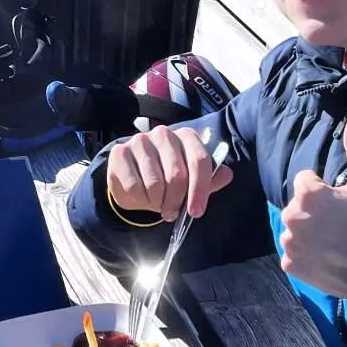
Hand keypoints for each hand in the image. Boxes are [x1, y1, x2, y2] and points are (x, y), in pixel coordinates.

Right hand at [107, 124, 233, 221]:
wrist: (133, 176)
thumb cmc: (167, 177)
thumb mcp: (191, 180)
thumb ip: (210, 179)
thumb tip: (227, 175)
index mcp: (186, 136)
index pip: (199, 160)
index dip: (200, 189)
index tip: (196, 212)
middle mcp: (164, 133)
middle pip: (177, 174)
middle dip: (175, 201)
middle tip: (171, 213)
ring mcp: (140, 141)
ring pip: (154, 183)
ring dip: (157, 202)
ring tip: (157, 203)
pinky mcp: (120, 152)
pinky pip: (134, 185)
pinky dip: (139, 199)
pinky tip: (141, 196)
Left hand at [279, 112, 346, 298]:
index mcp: (307, 193)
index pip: (306, 180)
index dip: (324, 189)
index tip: (341, 201)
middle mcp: (291, 216)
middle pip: (299, 205)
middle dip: (315, 210)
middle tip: (341, 223)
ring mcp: (290, 242)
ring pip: (295, 229)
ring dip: (309, 232)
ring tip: (335, 242)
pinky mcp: (291, 265)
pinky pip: (294, 254)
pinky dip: (306, 255)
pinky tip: (327, 257)